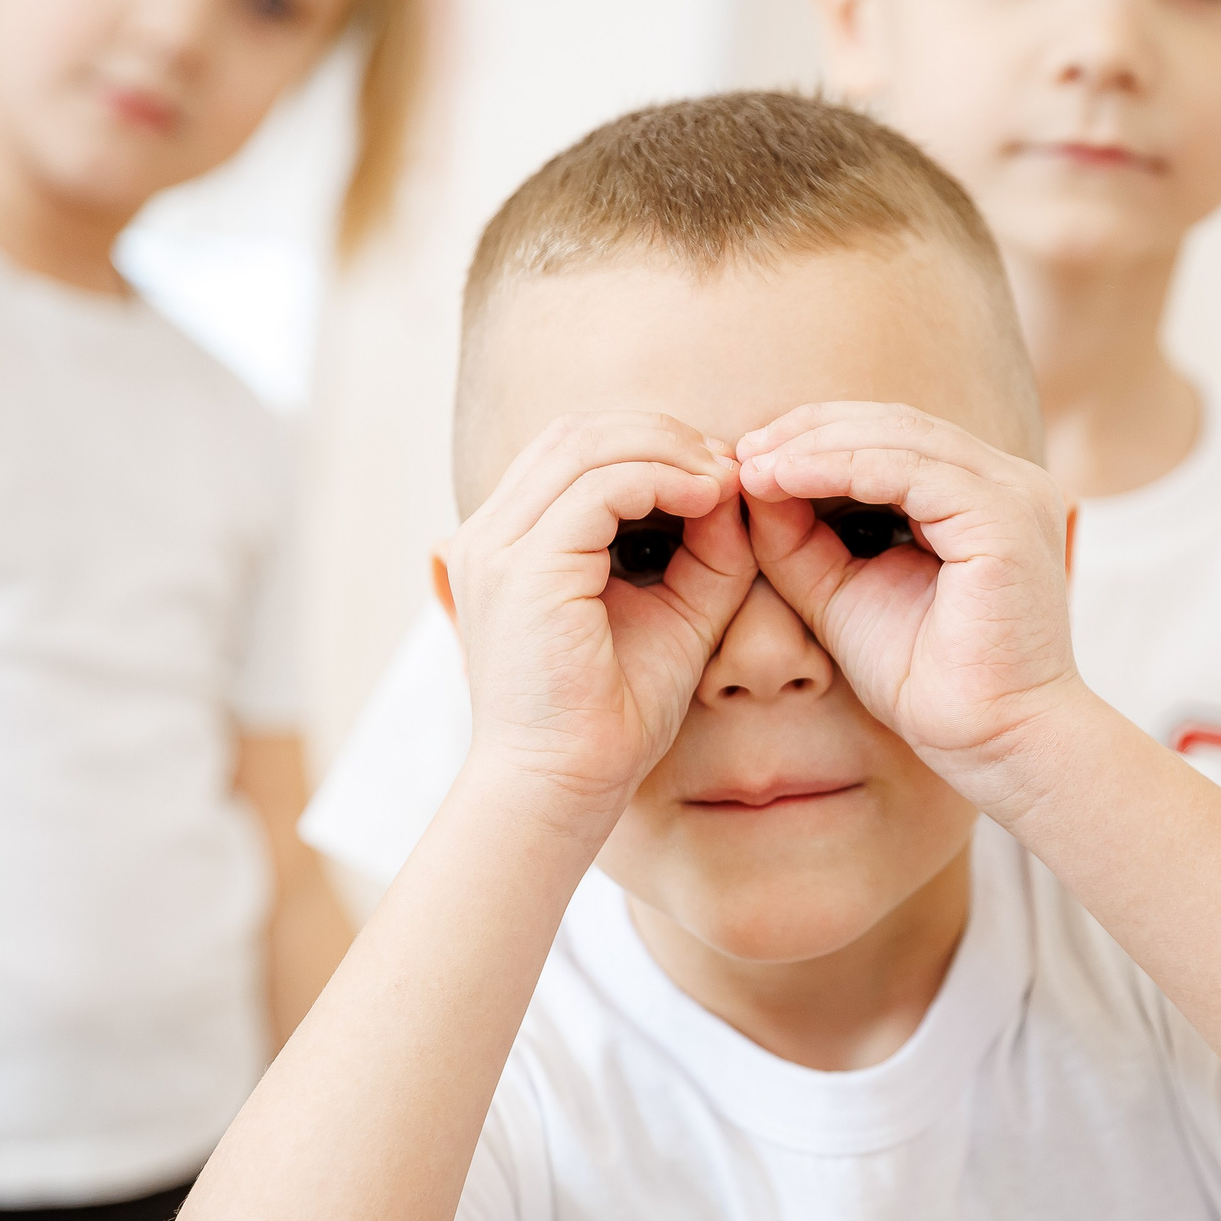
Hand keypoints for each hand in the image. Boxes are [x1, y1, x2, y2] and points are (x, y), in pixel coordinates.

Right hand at [446, 412, 752, 825]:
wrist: (562, 789)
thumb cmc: (610, 717)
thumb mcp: (674, 614)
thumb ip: (704, 552)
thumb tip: (732, 487)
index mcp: (508, 543)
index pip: (574, 451)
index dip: (651, 444)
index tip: (720, 473)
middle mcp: (488, 535)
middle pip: (577, 431)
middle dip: (662, 434)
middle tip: (730, 462)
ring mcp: (498, 548)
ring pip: (586, 444)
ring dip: (667, 449)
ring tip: (724, 477)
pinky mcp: (524, 569)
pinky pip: (599, 487)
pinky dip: (660, 479)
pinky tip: (708, 498)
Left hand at [738, 403, 1080, 799]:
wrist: (990, 743)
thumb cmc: (927, 683)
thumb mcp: (842, 594)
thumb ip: (800, 541)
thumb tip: (753, 483)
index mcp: (978, 495)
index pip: (889, 437)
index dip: (815, 437)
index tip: (747, 458)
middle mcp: (1005, 482)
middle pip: (893, 424)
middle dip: (808, 430)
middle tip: (739, 450)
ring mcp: (1013, 495)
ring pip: (899, 437)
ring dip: (816, 446)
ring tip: (754, 464)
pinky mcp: (1005, 518)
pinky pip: (911, 472)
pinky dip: (842, 468)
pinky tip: (787, 478)